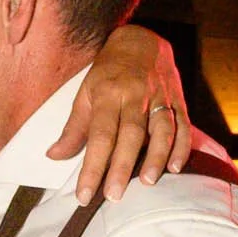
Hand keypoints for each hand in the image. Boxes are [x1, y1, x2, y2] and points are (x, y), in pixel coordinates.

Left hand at [47, 25, 191, 204]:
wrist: (141, 40)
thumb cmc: (108, 71)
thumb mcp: (85, 92)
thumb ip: (74, 128)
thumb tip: (54, 156)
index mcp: (108, 94)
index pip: (99, 135)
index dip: (92, 167)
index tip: (84, 195)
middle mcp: (134, 95)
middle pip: (130, 135)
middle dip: (122, 167)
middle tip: (114, 196)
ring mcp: (159, 96)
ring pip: (161, 129)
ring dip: (157, 156)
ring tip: (148, 182)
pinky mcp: (177, 99)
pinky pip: (183, 124)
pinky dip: (181, 146)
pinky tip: (176, 167)